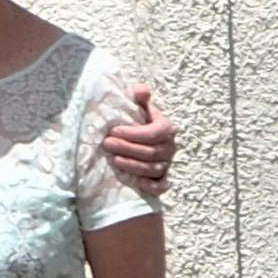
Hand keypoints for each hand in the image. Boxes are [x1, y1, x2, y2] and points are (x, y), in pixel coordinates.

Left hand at [107, 78, 180, 195]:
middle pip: (151, 152)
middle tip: (107, 144)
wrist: (140, 139)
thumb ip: (139, 97)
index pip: (154, 133)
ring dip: (134, 165)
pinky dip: (153, 186)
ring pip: (153, 169)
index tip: (114, 131)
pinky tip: (139, 183)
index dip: (134, 133)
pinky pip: (162, 185)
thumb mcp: (137, 106)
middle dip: (128, 149)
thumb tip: (143, 91)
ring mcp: (167, 164)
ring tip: (115, 160)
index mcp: (166, 128)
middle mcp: (170, 147)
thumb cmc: (136, 120)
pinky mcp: (162, 179)